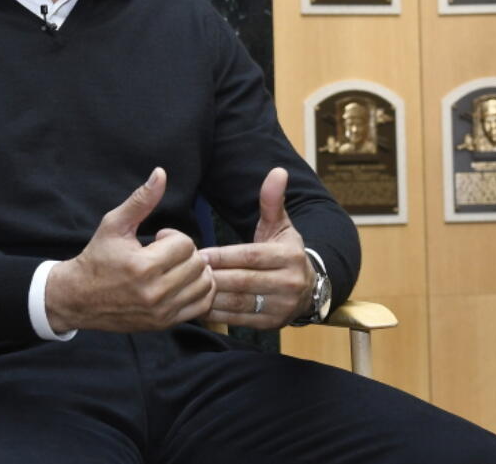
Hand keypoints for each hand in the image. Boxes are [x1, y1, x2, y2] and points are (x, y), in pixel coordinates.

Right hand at [44, 167, 215, 332]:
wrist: (78, 298)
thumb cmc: (97, 258)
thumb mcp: (114, 225)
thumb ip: (141, 200)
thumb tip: (161, 173)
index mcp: (143, 266)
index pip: (185, 244)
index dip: (173, 237)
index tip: (157, 240)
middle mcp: (155, 292)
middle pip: (197, 263)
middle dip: (184, 253)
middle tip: (165, 254)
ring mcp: (161, 311)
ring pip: (204, 284)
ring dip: (195, 271)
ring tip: (175, 267)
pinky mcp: (164, 323)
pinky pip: (201, 306)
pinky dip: (199, 291)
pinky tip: (182, 283)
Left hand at [199, 167, 314, 328]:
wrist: (309, 288)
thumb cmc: (285, 252)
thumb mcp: (280, 226)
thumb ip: (272, 201)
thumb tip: (277, 171)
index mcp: (289, 256)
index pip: (250, 256)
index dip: (223, 256)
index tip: (199, 253)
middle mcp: (289, 283)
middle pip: (242, 280)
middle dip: (213, 276)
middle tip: (186, 271)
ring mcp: (281, 306)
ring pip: (238, 302)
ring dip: (211, 296)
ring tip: (188, 288)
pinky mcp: (272, 324)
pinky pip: (239, 319)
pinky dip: (217, 312)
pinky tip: (199, 304)